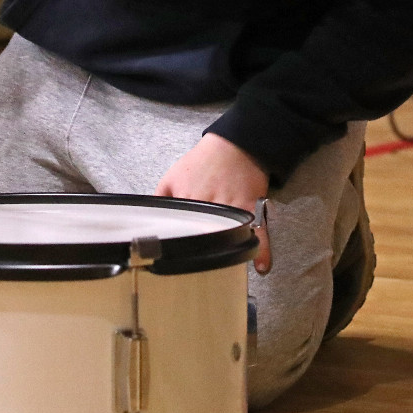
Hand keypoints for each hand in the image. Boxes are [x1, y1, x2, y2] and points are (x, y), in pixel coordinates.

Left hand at [155, 133, 271, 273]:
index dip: (179, 243)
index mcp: (188, 200)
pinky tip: (260, 265)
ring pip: (228, 237)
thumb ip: (160, 199)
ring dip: (226, 252)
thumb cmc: (203, 161)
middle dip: (201, 252)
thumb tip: (150, 219)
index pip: (180, 229)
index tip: (178, 256)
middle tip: (199, 266)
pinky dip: (261, 249)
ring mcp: (232, 208)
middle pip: (203, 237)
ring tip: (222, 267)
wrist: (234, 144)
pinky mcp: (251, 207)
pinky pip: (258, 231)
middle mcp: (209, 205)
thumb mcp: (173, 175)